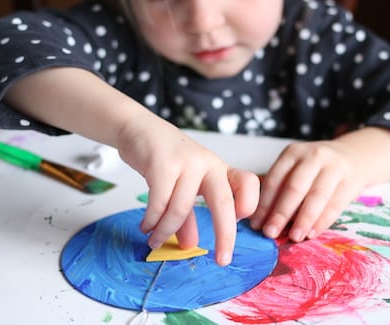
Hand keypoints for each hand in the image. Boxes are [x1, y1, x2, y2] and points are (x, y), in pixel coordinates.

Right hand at [117, 115, 259, 265]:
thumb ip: (189, 216)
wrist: (140, 129)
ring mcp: (186, 162)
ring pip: (181, 208)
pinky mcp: (162, 163)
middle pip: (224, 202)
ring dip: (166, 231)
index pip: (248, 183)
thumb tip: (190, 245)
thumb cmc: (167, 159)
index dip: (249, 204)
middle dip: (225, 235)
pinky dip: (152, 221)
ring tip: (154, 241)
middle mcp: (208, 164)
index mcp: (219, 169)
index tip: (238, 223)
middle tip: (222, 260)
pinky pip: (159, 201)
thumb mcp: (184, 185)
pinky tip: (146, 227)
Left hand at [249, 140, 367, 241]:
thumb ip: (282, 188)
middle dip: (280, 213)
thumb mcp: (296, 168)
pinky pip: (335, 204)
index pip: (275, 179)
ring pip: (316, 196)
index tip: (256, 224)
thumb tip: (263, 221)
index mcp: (293, 153)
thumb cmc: (316, 168)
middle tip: (270, 233)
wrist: (354, 156)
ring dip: (303, 219)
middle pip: (294, 187)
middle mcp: (313, 156)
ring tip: (294, 237)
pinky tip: (312, 233)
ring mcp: (334, 167)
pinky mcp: (351, 181)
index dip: (264, 203)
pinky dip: (322, 221)